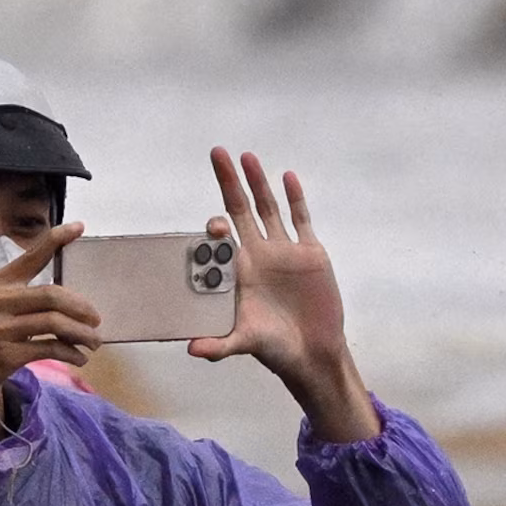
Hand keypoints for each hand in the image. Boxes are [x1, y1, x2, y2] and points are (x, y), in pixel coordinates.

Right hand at [0, 224, 94, 494]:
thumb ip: (15, 298)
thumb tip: (65, 299)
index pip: (30, 256)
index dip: (56, 239)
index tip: (79, 226)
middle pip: (54, 295)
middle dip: (82, 308)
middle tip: (96, 320)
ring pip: (57, 323)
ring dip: (83, 334)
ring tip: (94, 342)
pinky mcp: (6, 354)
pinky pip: (51, 349)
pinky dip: (72, 353)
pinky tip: (78, 358)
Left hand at [192, 148, 379, 442]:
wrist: (313, 351)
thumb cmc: (274, 348)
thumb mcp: (245, 343)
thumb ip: (220, 345)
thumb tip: (192, 350)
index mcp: (237, 272)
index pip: (220, 240)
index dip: (215, 227)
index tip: (215, 224)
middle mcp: (257, 255)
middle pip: (240, 209)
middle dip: (229, 182)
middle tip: (217, 153)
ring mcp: (283, 251)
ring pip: (268, 208)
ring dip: (258, 182)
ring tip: (247, 157)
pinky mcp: (309, 253)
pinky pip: (300, 219)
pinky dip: (295, 198)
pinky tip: (288, 177)